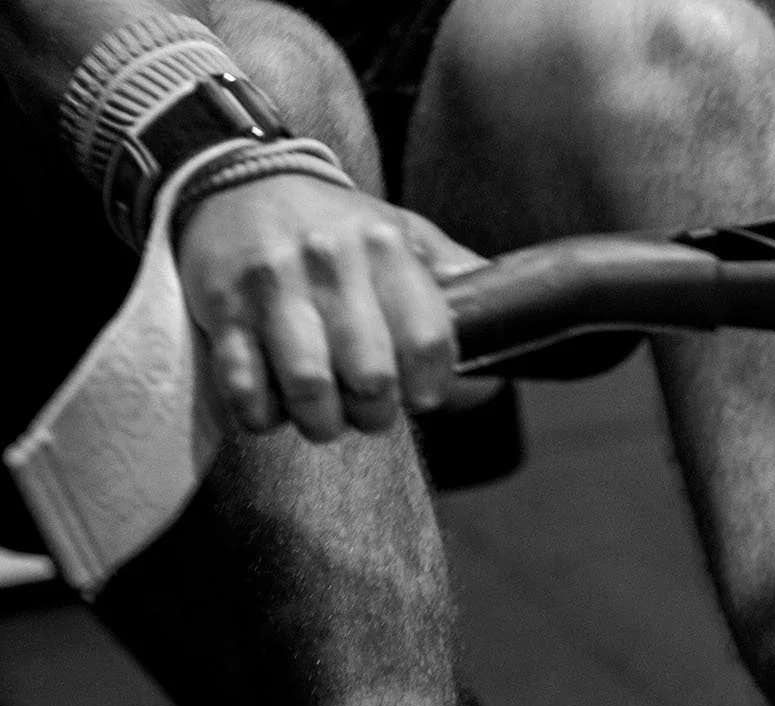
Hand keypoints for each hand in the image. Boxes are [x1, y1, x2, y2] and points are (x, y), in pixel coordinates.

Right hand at [176, 173, 485, 441]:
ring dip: (320, 422)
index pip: (430, 343)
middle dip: (373, 415)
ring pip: (310, 393)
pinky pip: (247, 395)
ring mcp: (272, 287)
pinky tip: (272, 400)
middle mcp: (330, 263)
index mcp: (384, 246)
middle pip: (372, 381)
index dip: (429, 388)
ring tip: (320, 412)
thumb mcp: (398, 231)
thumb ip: (451, 272)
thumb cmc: (329, 227)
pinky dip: (262, 416)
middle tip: (364, 408)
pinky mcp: (223, 313)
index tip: (417, 394)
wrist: (234, 180)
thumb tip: (516, 305)